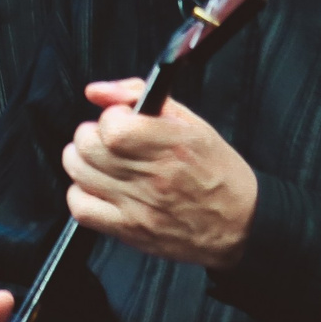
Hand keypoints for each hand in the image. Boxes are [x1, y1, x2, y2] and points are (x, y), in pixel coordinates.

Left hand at [61, 78, 257, 268]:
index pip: (113, 126)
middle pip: (87, 146)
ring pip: (78, 172)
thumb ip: (140, 97)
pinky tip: (100, 188)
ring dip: (84, 161)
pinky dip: (82, 194)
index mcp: (172, 146)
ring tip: (104, 162)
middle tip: (110, 141)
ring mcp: (139, 206)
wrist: (242, 224)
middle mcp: (154, 176)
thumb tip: (97, 91)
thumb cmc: (218, 173)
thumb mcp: (192, 124)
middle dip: (93, 135)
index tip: (121, 120)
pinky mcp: (129, 230)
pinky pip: (80, 207)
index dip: (110, 117)